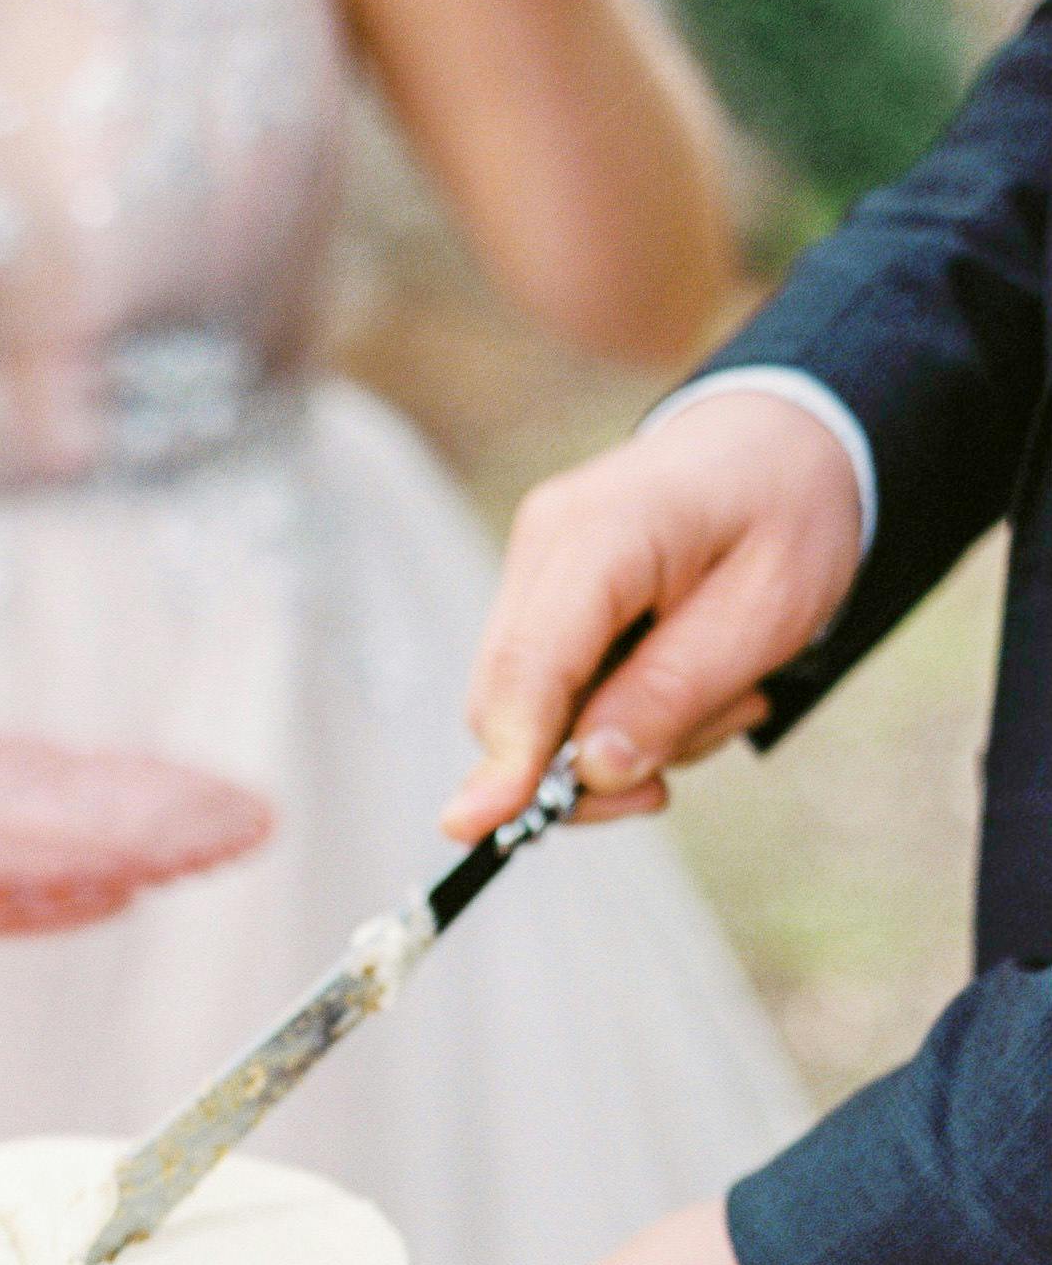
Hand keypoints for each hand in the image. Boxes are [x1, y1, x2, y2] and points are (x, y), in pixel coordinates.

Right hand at [442, 391, 866, 838]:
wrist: (786, 437)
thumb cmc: (789, 511)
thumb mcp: (769, 609)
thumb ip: (677, 691)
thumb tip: (592, 770)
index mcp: (604, 530)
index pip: (530, 664)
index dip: (504, 756)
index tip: (475, 827)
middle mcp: (546, 543)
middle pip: (509, 701)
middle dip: (578, 769)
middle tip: (664, 786)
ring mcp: (536, 569)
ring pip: (529, 710)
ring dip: (616, 741)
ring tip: (718, 696)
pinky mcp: (544, 597)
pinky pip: (552, 696)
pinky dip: (613, 718)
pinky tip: (682, 681)